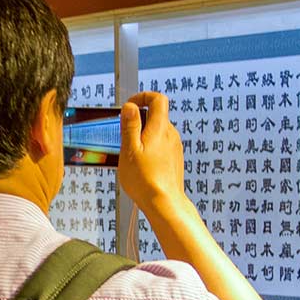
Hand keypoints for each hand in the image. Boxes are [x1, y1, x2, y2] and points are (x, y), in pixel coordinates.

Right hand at [119, 92, 186, 206]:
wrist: (164, 203)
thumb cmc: (145, 181)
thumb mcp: (130, 150)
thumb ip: (130, 126)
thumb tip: (130, 106)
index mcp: (160, 128)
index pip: (158, 99)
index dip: (143, 96)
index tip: (130, 106)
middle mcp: (171, 134)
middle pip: (156, 115)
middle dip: (139, 120)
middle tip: (125, 135)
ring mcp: (174, 146)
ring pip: (158, 131)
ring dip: (143, 135)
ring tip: (132, 154)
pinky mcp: (174, 157)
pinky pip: (161, 144)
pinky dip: (150, 147)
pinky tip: (141, 163)